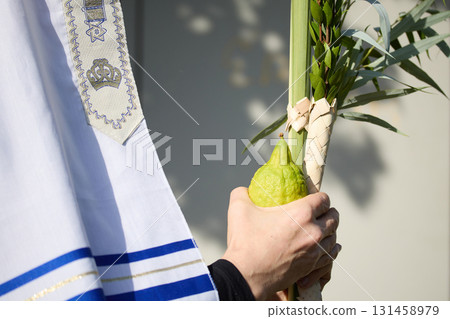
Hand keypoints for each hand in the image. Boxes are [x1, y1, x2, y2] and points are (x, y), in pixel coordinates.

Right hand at [222, 187, 340, 299]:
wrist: (246, 275)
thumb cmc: (245, 242)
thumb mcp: (239, 208)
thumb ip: (243, 193)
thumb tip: (246, 190)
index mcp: (301, 213)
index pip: (323, 199)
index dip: (319, 197)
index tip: (313, 199)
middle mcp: (313, 231)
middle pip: (334, 217)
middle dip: (328, 212)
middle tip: (319, 212)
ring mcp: (315, 250)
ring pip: (334, 237)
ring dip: (329, 231)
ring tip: (322, 228)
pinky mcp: (312, 266)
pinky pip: (330, 255)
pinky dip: (330, 248)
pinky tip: (326, 246)